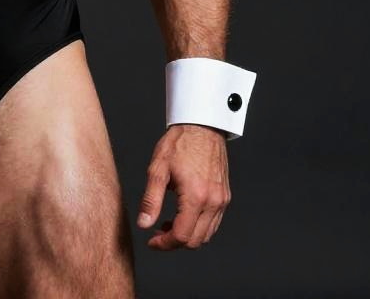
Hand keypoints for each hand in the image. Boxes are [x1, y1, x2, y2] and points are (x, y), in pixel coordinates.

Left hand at [136, 123, 230, 249]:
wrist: (201, 126)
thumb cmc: (179, 143)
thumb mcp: (157, 169)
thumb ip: (150, 200)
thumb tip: (144, 223)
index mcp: (195, 196)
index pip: (182, 236)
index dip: (164, 244)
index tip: (152, 241)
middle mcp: (213, 202)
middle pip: (196, 240)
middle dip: (175, 242)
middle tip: (157, 232)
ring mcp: (222, 200)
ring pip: (206, 234)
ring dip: (187, 235)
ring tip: (167, 223)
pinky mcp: (225, 196)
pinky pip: (213, 222)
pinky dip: (198, 226)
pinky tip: (183, 214)